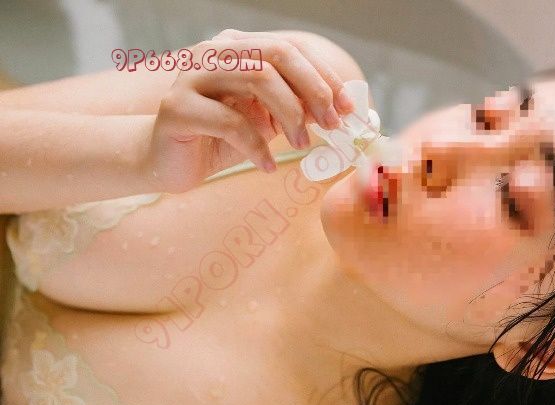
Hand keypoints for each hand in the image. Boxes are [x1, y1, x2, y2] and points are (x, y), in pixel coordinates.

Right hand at [146, 29, 354, 192]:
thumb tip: (339, 109)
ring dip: (289, 115)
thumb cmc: (219, 139)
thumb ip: (294, 108)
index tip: (348, 107)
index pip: (290, 49)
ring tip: (300, 145)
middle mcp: (214, 53)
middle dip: (313, 90)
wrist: (165, 160)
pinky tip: (266, 165)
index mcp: (237, 48)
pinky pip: (231, 122)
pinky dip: (257, 147)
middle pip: (277, 55)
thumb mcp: (265, 121)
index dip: (324, 76)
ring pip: (257, 79)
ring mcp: (192, 77)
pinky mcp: (177, 108)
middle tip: (332, 125)